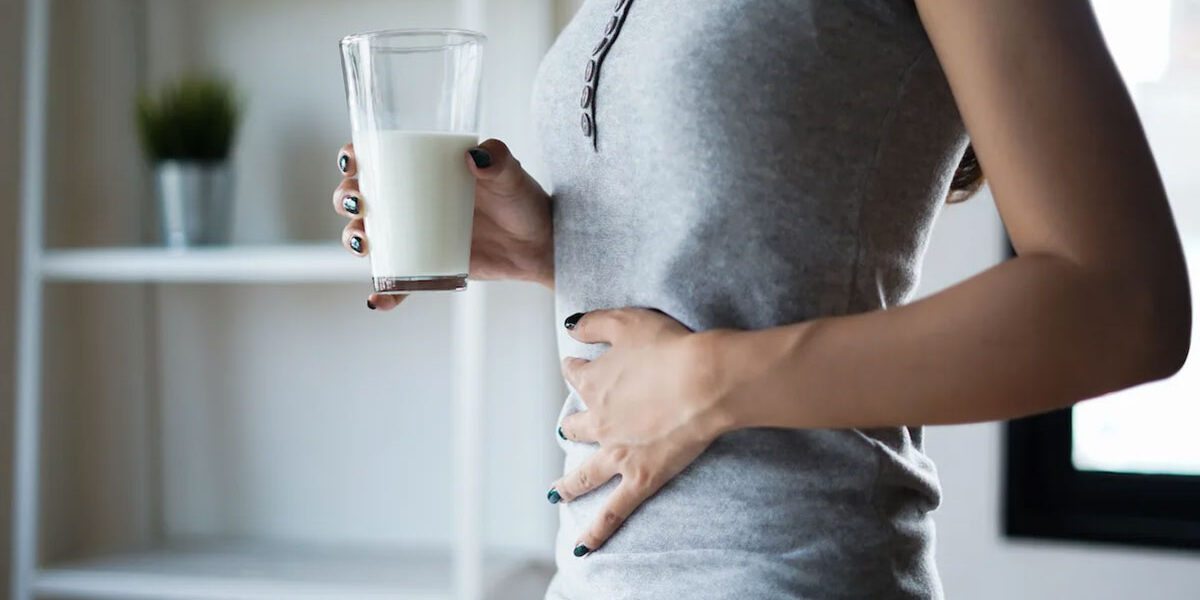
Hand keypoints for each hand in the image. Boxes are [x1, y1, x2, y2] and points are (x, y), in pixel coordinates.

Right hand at [331, 139, 553, 310]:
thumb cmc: (523, 202)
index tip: (352, 164)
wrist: (541, 244)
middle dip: (346, 200)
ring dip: (354, 240)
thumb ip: (499, 161)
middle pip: (360, 198)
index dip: (352, 159)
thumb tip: (475, 156)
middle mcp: (410, 202)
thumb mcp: (512, 178)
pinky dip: (384, 294)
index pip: (376, 159)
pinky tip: (376, 300)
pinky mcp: (426, 268)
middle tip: (358, 205)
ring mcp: (415, 236)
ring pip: (369, 237)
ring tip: (365, 246)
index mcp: (423, 171)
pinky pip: (397, 282)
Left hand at [550, 308, 734, 555]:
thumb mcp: (627, 321)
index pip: (575, 374)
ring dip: (567, 485)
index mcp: (594, 382)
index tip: (578, 364)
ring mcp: (616, 453)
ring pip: (583, 474)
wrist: (704, 380)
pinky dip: (597, 531)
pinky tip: (584, 546)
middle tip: (570, 427)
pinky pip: (613, 511)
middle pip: (576, 425)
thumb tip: (570, 329)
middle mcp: (598, 420)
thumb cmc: (671, 346)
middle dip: (573, 425)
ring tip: (556, 493)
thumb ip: (594, 324)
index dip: (577, 368)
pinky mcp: (641, 477)